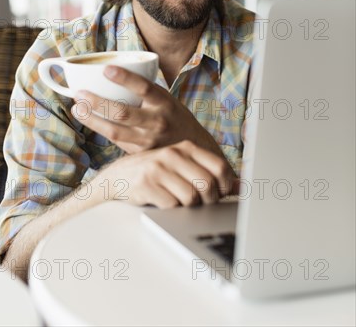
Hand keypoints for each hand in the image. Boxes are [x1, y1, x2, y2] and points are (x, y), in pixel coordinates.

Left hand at [71, 66, 221, 155]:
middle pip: (122, 112)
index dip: (124, 78)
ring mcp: (149, 140)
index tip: (105, 69)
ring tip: (78, 109)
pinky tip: (90, 121)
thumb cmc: (172, 116)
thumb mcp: (165, 98)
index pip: (144, 87)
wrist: (193, 146)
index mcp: (164, 102)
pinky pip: (117, 141)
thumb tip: (109, 73)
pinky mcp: (141, 154)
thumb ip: (144, 90)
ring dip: (92, 120)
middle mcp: (157, 121)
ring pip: (114, 131)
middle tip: (79, 93)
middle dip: (96, 102)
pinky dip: (102, 130)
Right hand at [91, 140, 238, 207]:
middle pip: (207, 185)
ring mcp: (158, 168)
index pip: (220, 167)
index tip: (217, 195)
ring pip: (191, 198)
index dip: (224, 187)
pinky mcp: (145, 184)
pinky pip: (172, 206)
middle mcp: (173, 154)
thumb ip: (209, 173)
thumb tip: (240, 186)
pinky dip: (172, 211)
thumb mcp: (182, 167)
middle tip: (199, 205)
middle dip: (208, 202)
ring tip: (178, 203)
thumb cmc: (155, 174)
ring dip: (188, 208)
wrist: (117, 178)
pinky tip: (163, 204)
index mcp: (186, 147)